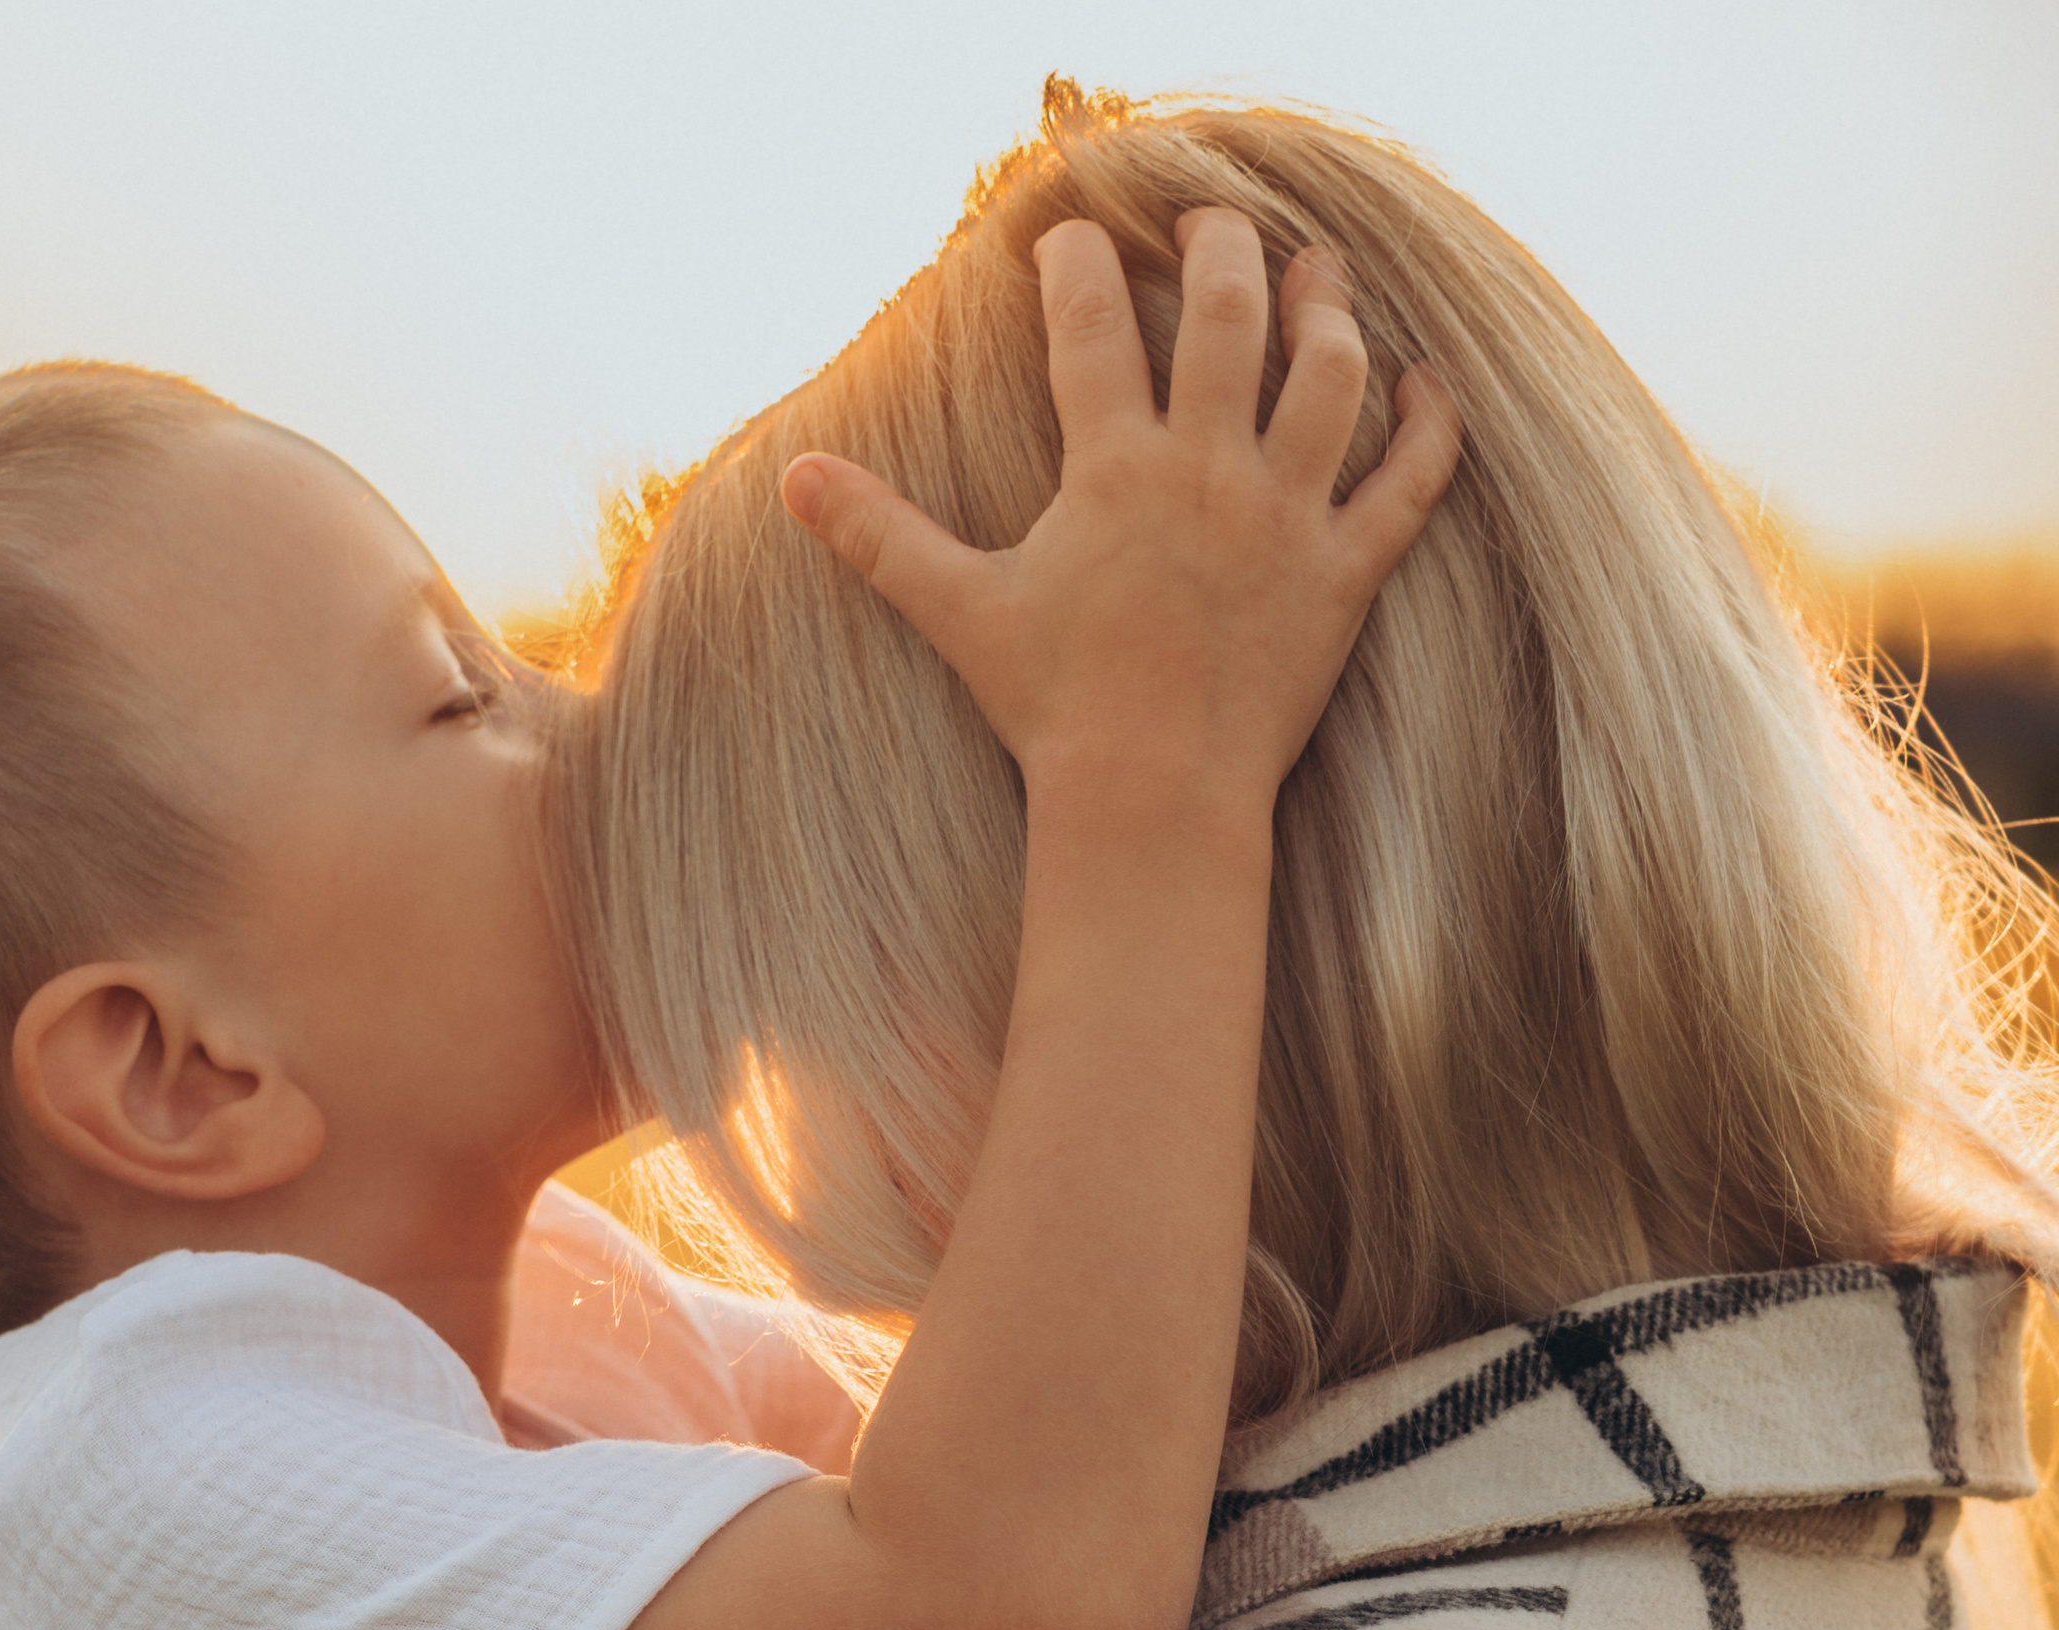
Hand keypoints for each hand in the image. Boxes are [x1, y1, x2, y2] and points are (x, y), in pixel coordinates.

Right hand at [781, 211, 1459, 810]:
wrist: (1151, 803)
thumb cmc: (1053, 712)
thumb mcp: (961, 612)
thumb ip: (880, 536)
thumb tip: (792, 479)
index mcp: (1114, 469)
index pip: (1091, 322)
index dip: (1077, 262)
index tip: (1071, 238)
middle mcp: (1208, 473)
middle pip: (1230, 310)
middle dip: (1221, 247)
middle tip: (1211, 232)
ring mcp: (1286, 520)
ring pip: (1332, 374)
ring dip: (1330, 310)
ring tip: (1319, 278)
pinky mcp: (1344, 576)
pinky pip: (1411, 482)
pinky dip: (1431, 427)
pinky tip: (1429, 385)